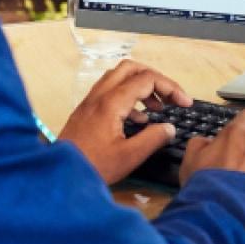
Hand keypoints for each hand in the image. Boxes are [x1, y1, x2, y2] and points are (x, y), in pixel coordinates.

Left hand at [60, 59, 192, 185]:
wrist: (59, 175)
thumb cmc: (92, 167)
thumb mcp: (129, 157)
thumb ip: (152, 139)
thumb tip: (170, 128)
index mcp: (112, 102)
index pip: (147, 79)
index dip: (171, 88)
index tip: (185, 103)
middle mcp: (100, 95)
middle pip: (132, 68)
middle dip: (155, 79)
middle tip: (170, 97)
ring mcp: (90, 101)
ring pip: (119, 77)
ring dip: (141, 86)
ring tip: (157, 107)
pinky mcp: (86, 110)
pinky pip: (110, 91)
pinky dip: (129, 96)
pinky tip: (138, 118)